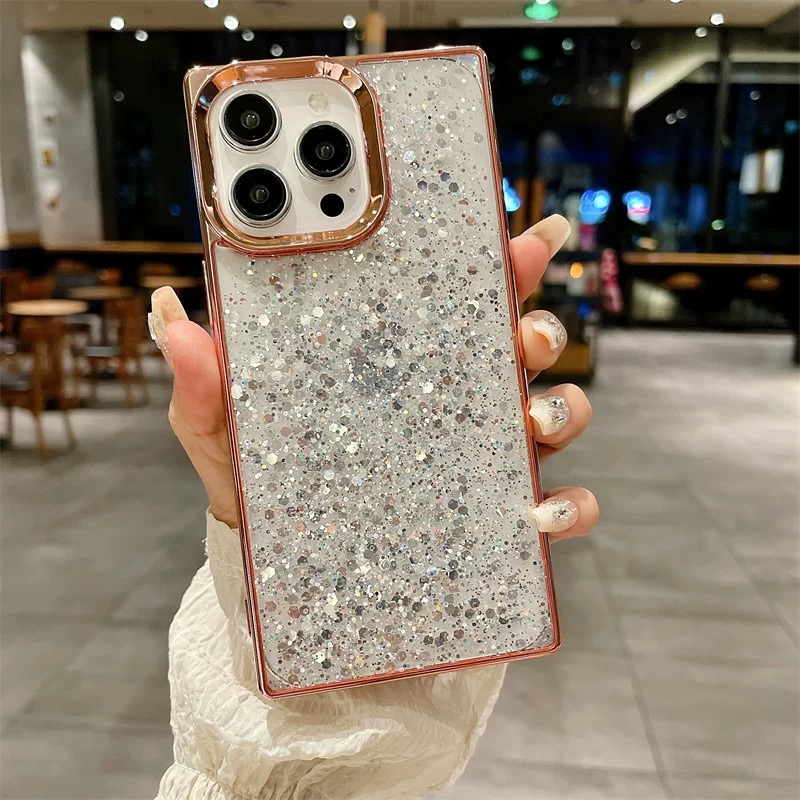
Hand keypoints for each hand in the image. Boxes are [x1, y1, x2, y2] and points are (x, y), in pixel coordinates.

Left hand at [150, 214, 597, 540]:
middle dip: (541, 327)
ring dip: (562, 409)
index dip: (502, 261)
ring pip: (559, 414)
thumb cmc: (263, 485)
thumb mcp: (226, 433)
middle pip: (525, 345)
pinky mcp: (500, 519)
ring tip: (531, 423)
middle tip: (521, 334)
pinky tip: (541, 515)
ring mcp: (485, 459)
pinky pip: (561, 507)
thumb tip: (172, 314)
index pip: (461, 298)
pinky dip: (571, 507)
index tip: (524, 235)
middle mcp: (456, 400)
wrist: (281, 571)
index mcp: (404, 363)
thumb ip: (206, 384)